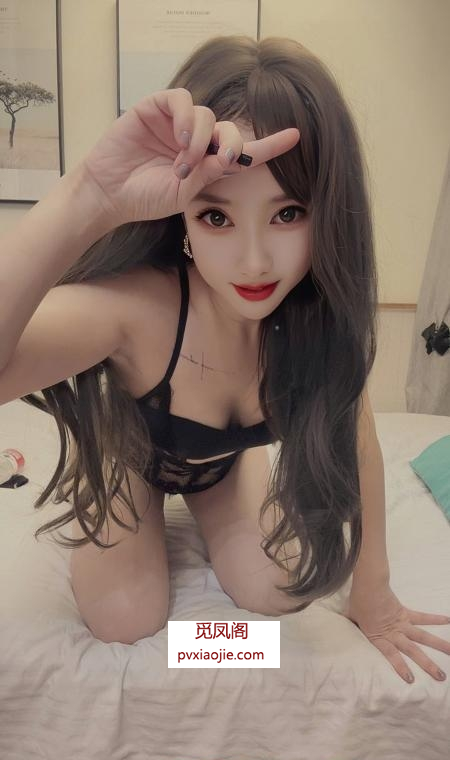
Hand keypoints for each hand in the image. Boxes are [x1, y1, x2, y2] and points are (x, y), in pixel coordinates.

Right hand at [80, 87, 299, 226]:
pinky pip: (182, 99)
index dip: (269, 144)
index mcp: (206, 163)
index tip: (295, 137)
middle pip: (228, 129)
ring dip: (201, 138)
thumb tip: (234, 157)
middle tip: (222, 161)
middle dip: (231, 143)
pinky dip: (187, 116)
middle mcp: (195, 139)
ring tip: (184, 162)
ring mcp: (176, 123)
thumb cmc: (145, 197)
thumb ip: (209, 174)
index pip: (243, 150)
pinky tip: (180, 137)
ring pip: (207, 114)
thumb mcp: (185, 193)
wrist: (109, 195)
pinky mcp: (155, 108)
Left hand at [347, 583, 449, 682]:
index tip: (411, 679)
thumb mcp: (351, 618)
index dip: (401, 667)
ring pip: (423, 636)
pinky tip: (448, 620)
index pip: (391, 655)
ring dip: (439, 645)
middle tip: (441, 676)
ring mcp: (402, 623)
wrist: (368, 585)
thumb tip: (340, 624)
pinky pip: (422, 617)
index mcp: (379, 637)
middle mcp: (394, 633)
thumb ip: (351, 625)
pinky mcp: (406, 613)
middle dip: (427, 664)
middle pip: (413, 651)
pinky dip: (435, 618)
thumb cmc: (358, 602)